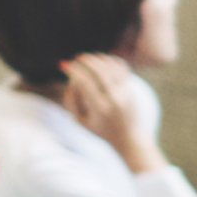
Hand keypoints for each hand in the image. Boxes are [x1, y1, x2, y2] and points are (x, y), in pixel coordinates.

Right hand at [55, 53, 165, 170]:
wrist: (129, 138)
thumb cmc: (101, 130)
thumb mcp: (81, 122)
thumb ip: (72, 103)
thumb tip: (71, 82)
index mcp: (100, 108)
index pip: (85, 82)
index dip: (73, 71)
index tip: (64, 65)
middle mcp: (114, 99)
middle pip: (99, 72)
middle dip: (86, 61)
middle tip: (76, 58)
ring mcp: (125, 93)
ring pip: (112, 67)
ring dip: (98, 59)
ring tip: (87, 58)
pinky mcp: (131, 89)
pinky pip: (123, 68)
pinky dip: (111, 60)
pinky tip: (102, 59)